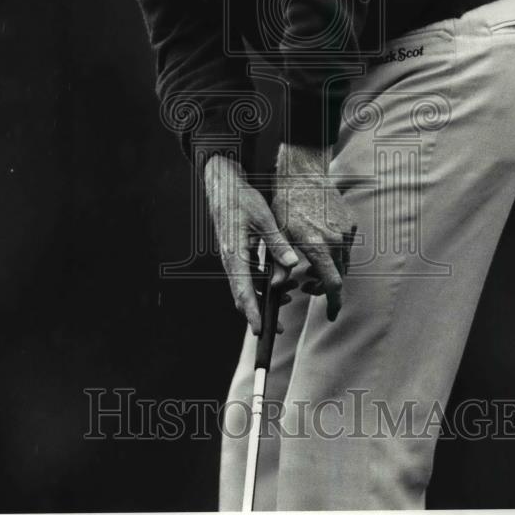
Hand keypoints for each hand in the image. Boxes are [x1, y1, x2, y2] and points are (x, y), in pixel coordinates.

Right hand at [204, 154, 299, 333]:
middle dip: (259, 313)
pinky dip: (262, 284)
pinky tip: (279, 282)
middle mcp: (230, 260)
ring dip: (264, 297)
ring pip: (245, 287)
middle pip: (242, 296)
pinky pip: (246, 276)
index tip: (260, 331)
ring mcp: (231, 258)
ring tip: (289, 298)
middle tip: (278, 329)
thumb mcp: (263, 218)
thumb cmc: (241, 198)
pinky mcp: (235, 254)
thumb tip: (292, 265)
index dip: (252, 313)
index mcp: (235, 254)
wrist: (223, 184)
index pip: (243, 291)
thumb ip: (277, 243)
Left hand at [272, 143, 356, 320]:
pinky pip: (346, 245)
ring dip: (330, 269)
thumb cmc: (286, 205)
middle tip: (307, 286)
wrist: (303, 175)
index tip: (330, 315)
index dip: (333, 303)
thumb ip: (280, 263)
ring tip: (310, 267)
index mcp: (318, 245)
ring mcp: (346, 230)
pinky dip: (335, 252)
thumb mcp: (279, 235)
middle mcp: (337, 240)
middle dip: (325, 286)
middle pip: (338, 276)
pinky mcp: (350, 222)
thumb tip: (277, 287)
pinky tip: (320, 246)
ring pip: (343, 261)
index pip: (332, 284)